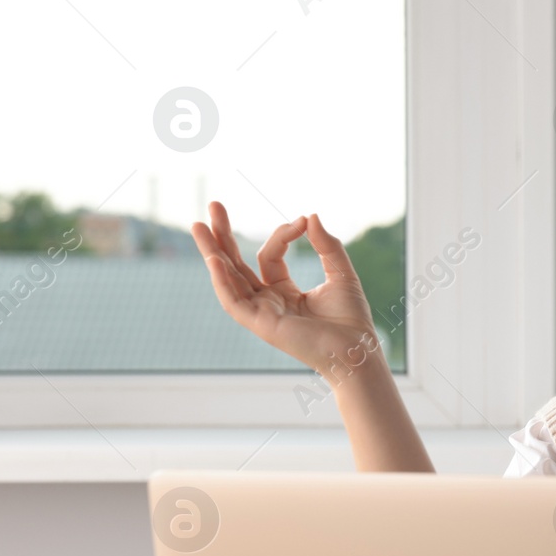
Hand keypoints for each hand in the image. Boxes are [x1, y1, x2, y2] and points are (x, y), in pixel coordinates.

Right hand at [191, 201, 379, 375]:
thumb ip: (326, 245)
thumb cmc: (351, 320)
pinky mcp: (261, 325)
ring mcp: (261, 313)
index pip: (270, 256)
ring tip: (198, 226)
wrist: (356, 350)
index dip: (283, 235)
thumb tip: (310, 215)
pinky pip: (234, 302)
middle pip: (238, 265)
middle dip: (224, 236)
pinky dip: (222, 281)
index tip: (301, 221)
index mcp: (284, 292)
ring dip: (213, 253)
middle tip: (213, 205)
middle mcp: (268, 302)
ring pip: (229, 280)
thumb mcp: (341, 273)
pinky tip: (215, 259)